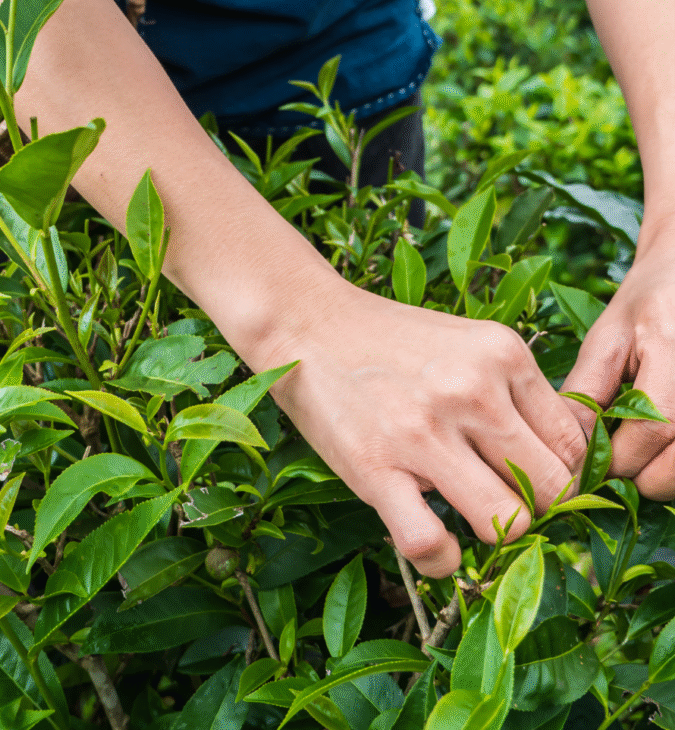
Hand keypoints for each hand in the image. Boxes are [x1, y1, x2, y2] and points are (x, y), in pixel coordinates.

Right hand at [263, 281, 587, 577]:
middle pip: (553, 487)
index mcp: (503, 354)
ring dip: (494, 534)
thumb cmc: (390, 339)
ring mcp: (424, 431)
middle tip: (505, 502)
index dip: (564, 476)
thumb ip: (515, 390)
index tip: (538, 484)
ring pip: (509, 522)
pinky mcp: (376, 468)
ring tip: (467, 516)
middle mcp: (472, 390)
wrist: (306, 321)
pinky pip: (431, 544)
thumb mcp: (469, 342)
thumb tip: (561, 458)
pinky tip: (433, 542)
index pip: (573, 443)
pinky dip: (441, 559)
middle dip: (537, 508)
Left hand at [561, 218, 674, 499]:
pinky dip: (672, 463)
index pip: (650, 430)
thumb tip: (565, 446)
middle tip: (606, 465)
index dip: (612, 459)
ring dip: (658, 476)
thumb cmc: (650, 302)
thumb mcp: (609, 336)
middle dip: (636, 477)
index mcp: (674, 352)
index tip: (581, 468)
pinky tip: (653, 444)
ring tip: (631, 453)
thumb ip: (587, 389)